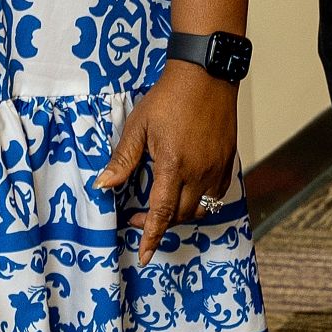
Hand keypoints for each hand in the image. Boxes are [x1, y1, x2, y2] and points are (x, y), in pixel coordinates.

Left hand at [96, 63, 239, 255]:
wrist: (206, 75)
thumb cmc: (168, 98)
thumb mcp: (138, 126)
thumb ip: (123, 159)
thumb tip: (103, 185)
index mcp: (173, 165)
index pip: (161, 213)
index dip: (151, 237)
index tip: (144, 256)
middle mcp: (199, 172)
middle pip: (180, 215)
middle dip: (159, 223)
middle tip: (139, 218)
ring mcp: (216, 168)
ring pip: (199, 208)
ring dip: (180, 214)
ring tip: (163, 206)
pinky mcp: (228, 162)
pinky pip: (216, 194)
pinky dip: (201, 200)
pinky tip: (187, 190)